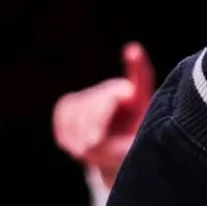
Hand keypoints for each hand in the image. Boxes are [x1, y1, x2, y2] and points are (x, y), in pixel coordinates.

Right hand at [51, 43, 155, 188]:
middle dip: (95, 122)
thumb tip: (94, 143)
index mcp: (141, 101)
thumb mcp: (132, 153)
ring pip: (81, 105)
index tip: (133, 51)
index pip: (142, 78)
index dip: (137, 63)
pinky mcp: (74, 102)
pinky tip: (72, 144)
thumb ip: (119, 149)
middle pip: (103, 98)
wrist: (114, 154)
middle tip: (91, 145)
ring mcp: (96, 94)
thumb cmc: (130, 151)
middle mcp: (120, 90)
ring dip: (79, 131)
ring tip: (83, 150)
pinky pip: (64, 110)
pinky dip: (65, 128)